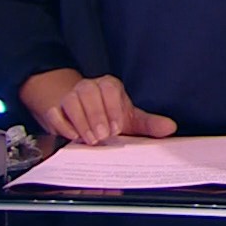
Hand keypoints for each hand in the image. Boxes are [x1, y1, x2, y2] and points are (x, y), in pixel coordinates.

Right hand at [19, 69, 175, 144]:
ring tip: (89, 139)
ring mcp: (70, 96)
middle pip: (89, 94)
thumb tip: (170, 128)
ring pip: (72, 102)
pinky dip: (63, 125)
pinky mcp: (55, 108)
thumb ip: (148, 124)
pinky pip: (56, 113)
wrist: (80, 113)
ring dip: (81, 122)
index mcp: (109, 86)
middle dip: (96, 117)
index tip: (116, 128)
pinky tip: (72, 135)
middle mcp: (89, 87)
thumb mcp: (129, 119)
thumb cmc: (107, 115)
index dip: (113, 109)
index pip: (110, 90)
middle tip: (102, 136)